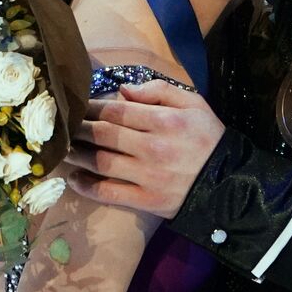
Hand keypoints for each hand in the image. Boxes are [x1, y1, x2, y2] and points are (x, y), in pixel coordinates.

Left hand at [62, 79, 224, 217]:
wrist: (229, 183)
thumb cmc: (208, 138)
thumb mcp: (194, 103)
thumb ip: (159, 90)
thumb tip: (122, 90)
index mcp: (164, 120)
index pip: (116, 110)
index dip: (92, 107)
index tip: (79, 106)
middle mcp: (152, 147)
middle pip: (103, 134)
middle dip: (78, 128)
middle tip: (63, 126)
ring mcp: (147, 176)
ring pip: (100, 162)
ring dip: (77, 155)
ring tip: (63, 149)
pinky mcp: (146, 201)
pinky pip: (109, 193)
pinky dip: (87, 187)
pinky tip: (74, 180)